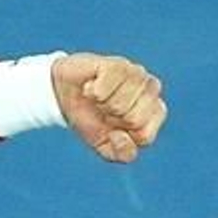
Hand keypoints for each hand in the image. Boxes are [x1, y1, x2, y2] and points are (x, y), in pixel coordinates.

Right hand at [51, 53, 166, 163]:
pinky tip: (91, 86)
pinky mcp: (118, 63)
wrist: (64, 93)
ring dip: (101, 105)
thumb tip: (124, 138)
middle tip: (103, 110)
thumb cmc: (90, 117)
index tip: (112, 128)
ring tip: (97, 97)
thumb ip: (122, 153)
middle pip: (134, 120)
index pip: (145, 136)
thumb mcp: (104, 145)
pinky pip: (106, 89)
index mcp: (153, 113)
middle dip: (111, 120)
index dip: (122, 137)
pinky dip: (93, 92)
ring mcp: (136, 74)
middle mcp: (151, 90)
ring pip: (120, 104)